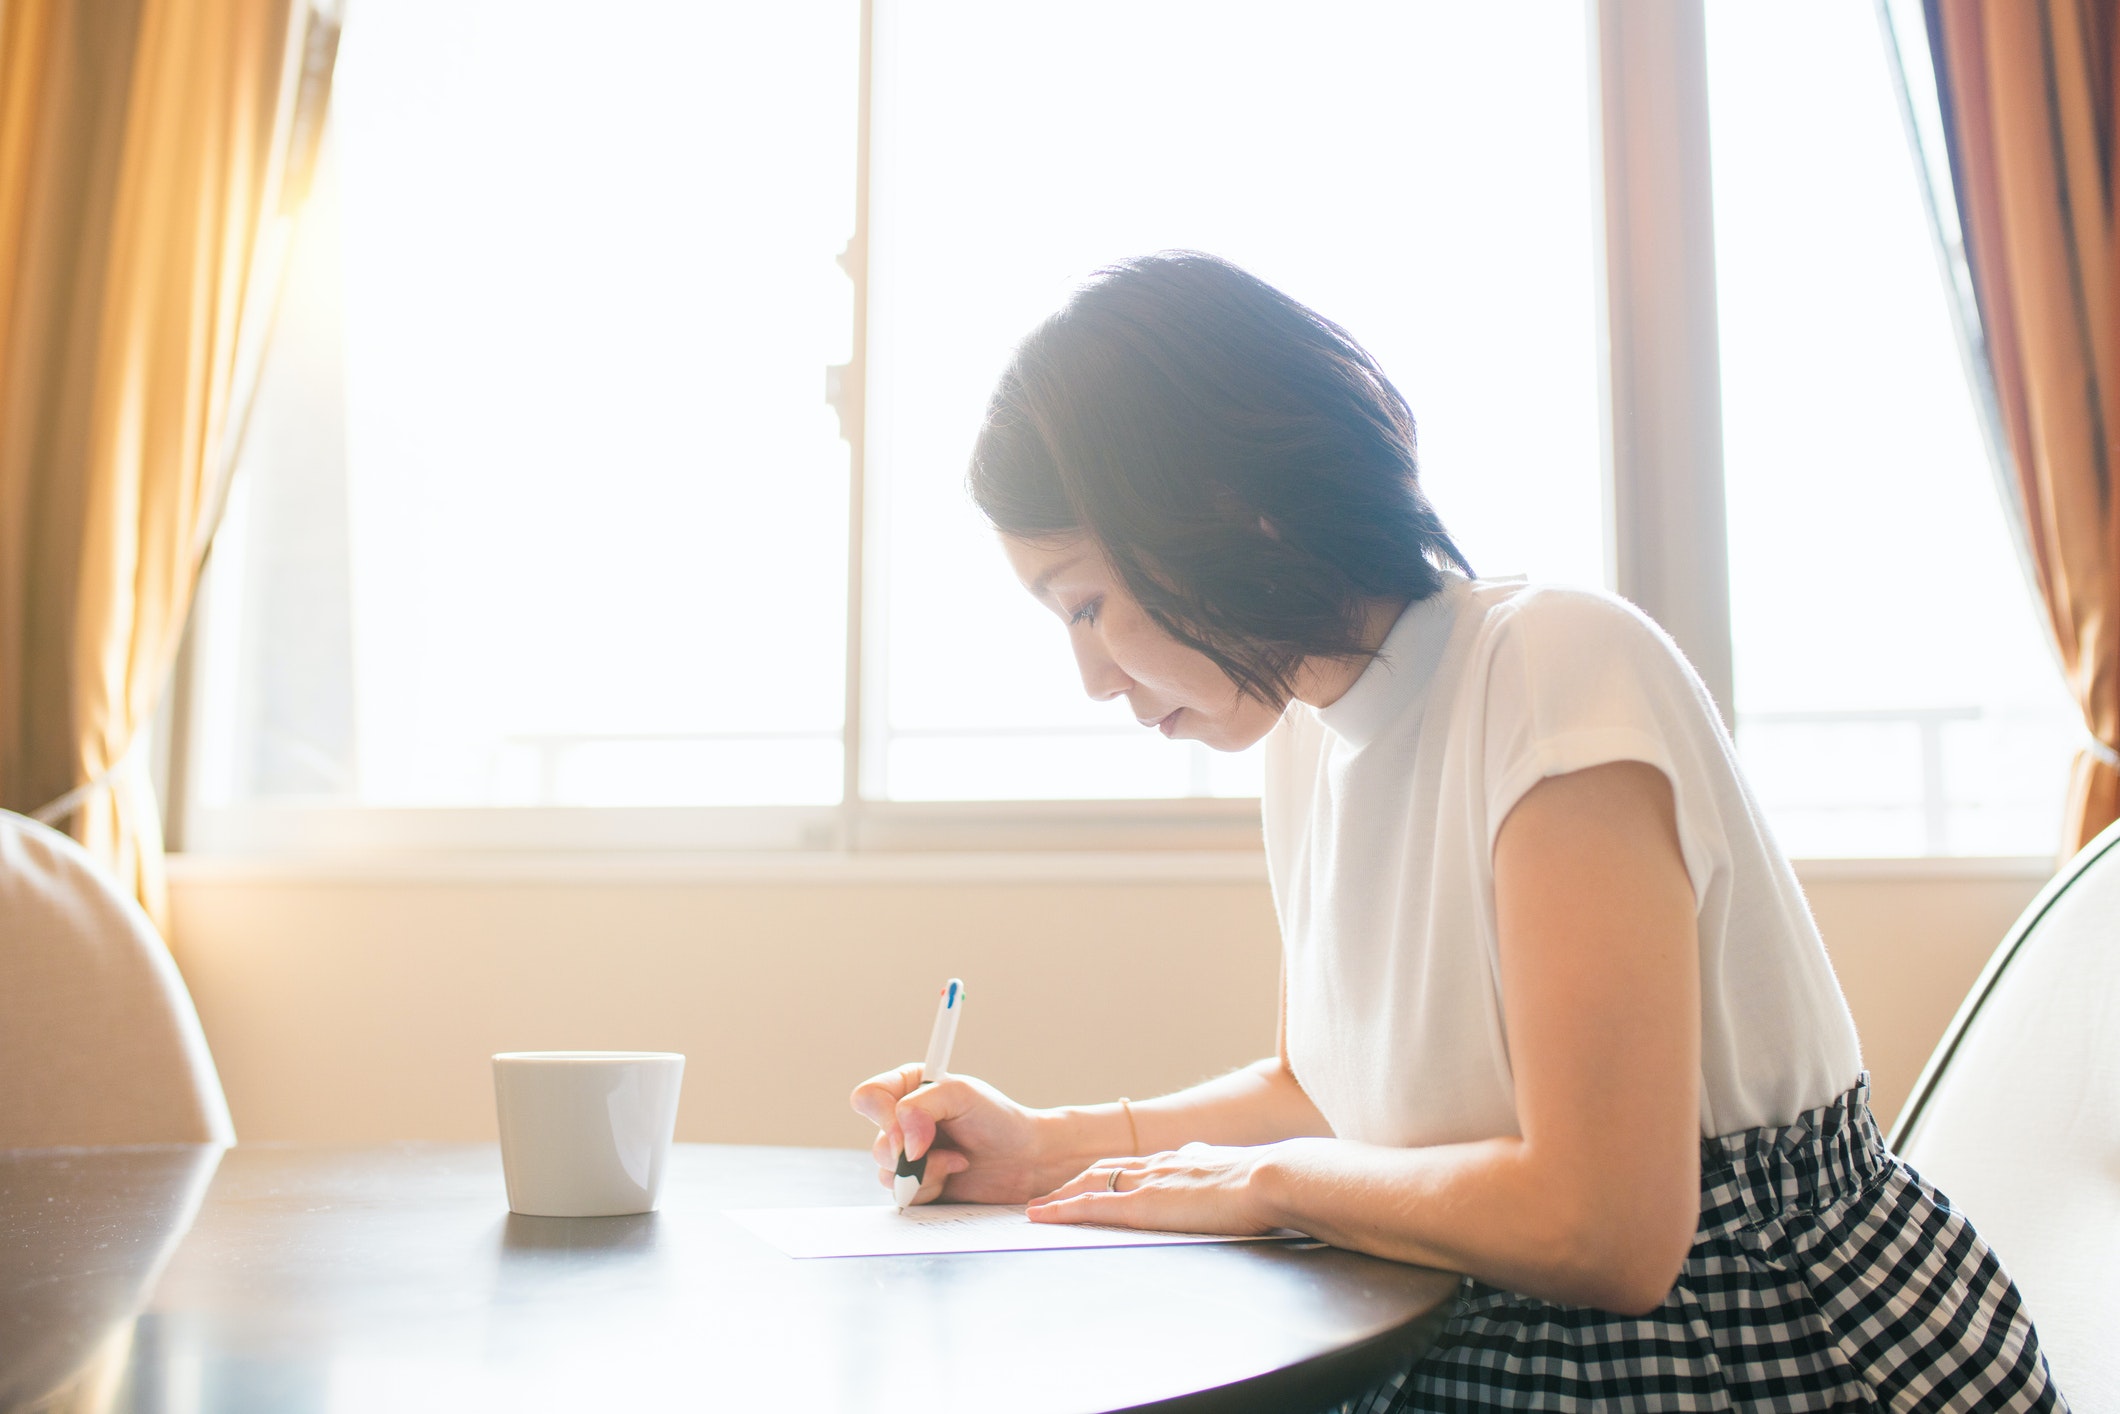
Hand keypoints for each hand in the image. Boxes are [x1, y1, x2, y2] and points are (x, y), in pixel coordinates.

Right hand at [848, 1064, 1052, 1205]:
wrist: (1026, 1159)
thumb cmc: (998, 1119)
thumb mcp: (960, 1094)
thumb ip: (919, 1106)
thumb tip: (900, 1143)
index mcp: (908, 1089)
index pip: (868, 1098)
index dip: (882, 1116)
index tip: (908, 1130)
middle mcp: (902, 1123)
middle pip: (877, 1144)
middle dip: (912, 1154)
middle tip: (944, 1149)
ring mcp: (908, 1156)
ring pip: (887, 1175)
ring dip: (927, 1172)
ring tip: (958, 1161)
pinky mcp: (918, 1184)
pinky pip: (903, 1195)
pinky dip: (930, 1189)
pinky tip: (954, 1176)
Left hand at [1025, 1141, 1283, 1236]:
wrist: (1273, 1177)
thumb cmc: (1269, 1182)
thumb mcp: (1240, 1171)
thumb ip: (1221, 1171)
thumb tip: (1217, 1167)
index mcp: (1184, 1159)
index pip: (1137, 1164)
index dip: (1112, 1173)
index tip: (1095, 1181)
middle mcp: (1160, 1164)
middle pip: (1105, 1169)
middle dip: (1076, 1182)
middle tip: (1051, 1195)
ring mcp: (1149, 1182)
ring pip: (1090, 1184)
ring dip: (1060, 1196)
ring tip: (1036, 1210)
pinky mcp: (1143, 1205)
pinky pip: (1091, 1206)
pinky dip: (1063, 1210)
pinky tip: (1042, 1217)